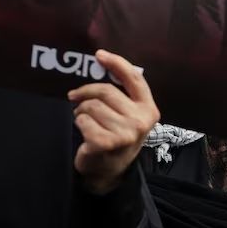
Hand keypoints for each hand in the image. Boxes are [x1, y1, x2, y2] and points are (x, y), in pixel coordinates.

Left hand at [68, 50, 158, 194]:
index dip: (117, 63)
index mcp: (149, 110)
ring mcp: (125, 133)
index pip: (135, 79)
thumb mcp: (128, 116)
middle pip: (106, 91)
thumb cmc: (116, 138)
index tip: (99, 55)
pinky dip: (78, 124)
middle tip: (77, 99)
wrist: (108, 172)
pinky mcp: (106, 142)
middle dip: (87, 93)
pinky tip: (85, 133)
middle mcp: (141, 121)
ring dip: (81, 111)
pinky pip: (82, 120)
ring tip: (85, 120)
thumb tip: (101, 64)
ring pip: (91, 106)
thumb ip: (123, 96)